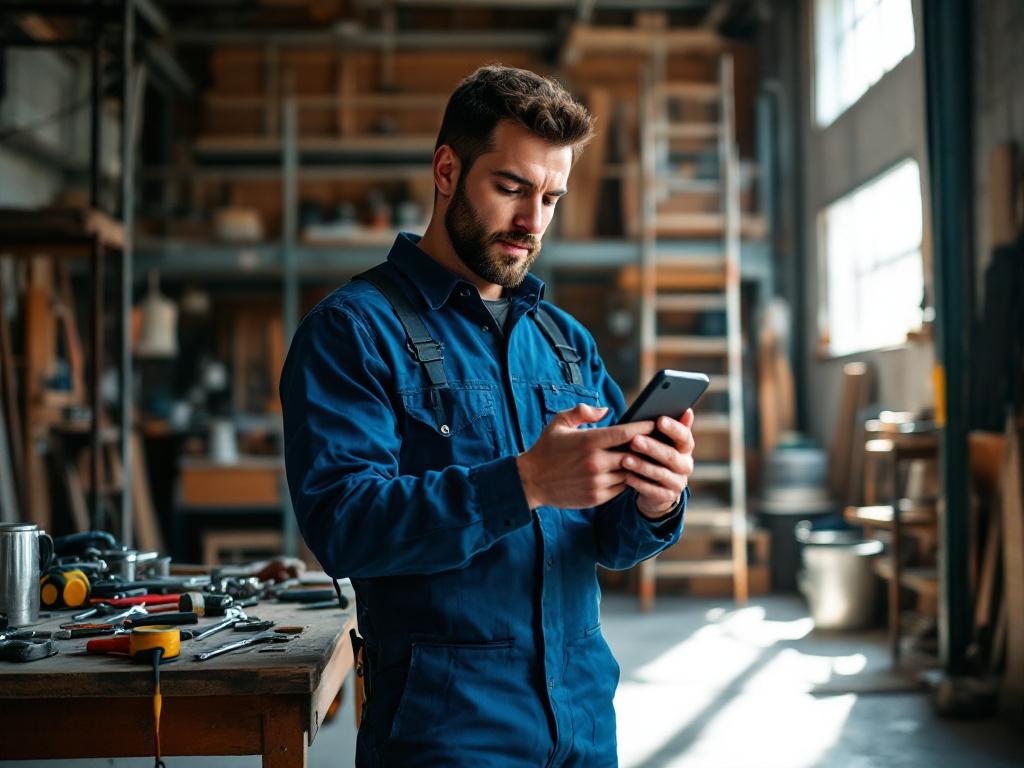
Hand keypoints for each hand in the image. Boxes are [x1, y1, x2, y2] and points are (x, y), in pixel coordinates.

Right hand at [517, 404, 655, 509]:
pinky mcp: (596, 497)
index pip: (626, 433)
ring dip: (635, 466)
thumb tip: (606, 410)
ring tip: (644, 458)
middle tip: (655, 442)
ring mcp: (597, 481)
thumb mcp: (559, 423)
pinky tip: (627, 473)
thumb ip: (582, 412)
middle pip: (633, 454)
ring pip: (629, 473)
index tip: (655, 423)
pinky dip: (625, 480)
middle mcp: (595, 462)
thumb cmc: (547, 448)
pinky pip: (620, 488)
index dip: (643, 427)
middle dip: (644, 448)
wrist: (531, 480)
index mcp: (588, 441)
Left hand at [622, 409, 694, 518]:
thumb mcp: (660, 439)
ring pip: (660, 474)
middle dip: (652, 447)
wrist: (655, 487)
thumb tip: (686, 410)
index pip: (684, 436)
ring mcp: (678, 482)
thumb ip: (668, 426)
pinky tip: (626, 477)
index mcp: (685, 447)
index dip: (673, 429)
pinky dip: (639, 483)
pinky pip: (653, 490)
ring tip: (625, 459)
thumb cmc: (654, 455)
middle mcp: (685, 464)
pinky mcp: (667, 497)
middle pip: (671, 456)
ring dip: (642, 466)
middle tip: (634, 440)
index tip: (659, 420)